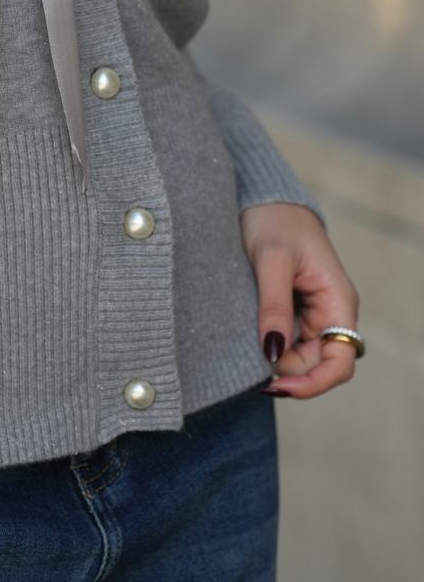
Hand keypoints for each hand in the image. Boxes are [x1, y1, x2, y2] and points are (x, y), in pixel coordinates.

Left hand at [241, 202, 359, 398]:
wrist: (263, 195)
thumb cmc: (274, 220)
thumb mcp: (271, 260)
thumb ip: (274, 305)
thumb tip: (272, 352)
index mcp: (337, 302)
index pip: (339, 361)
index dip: (313, 383)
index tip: (277, 386)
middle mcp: (330, 312)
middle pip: (315, 363)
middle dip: (286, 369)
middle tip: (248, 361)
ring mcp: (312, 311)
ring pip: (298, 353)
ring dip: (274, 355)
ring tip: (244, 344)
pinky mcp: (293, 307)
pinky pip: (285, 337)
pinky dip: (268, 341)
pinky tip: (247, 335)